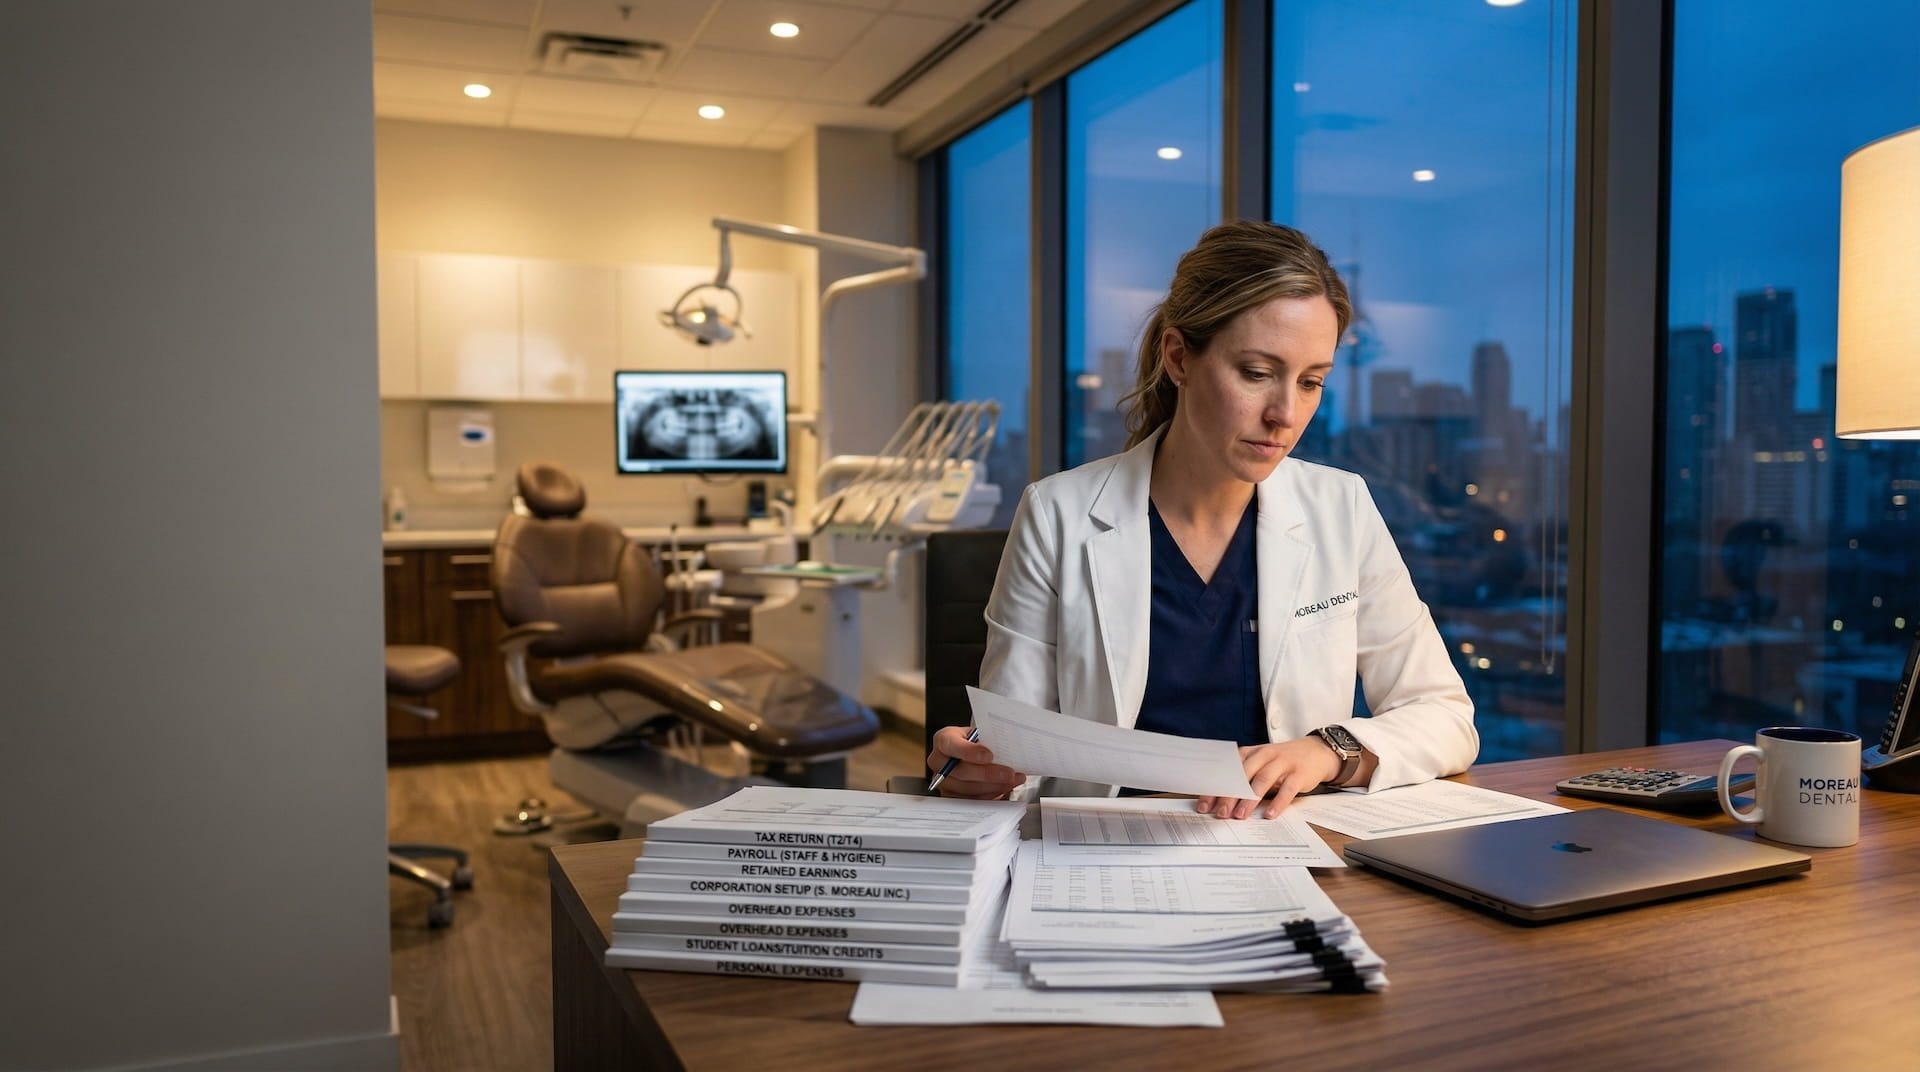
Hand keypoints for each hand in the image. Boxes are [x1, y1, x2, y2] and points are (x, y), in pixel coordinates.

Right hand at [927, 725, 1025, 798]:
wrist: (972, 752)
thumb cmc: (976, 742)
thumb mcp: (980, 734)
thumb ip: (988, 740)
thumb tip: (1008, 751)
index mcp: (944, 740)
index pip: (951, 745)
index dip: (969, 752)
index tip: (988, 755)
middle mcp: (939, 762)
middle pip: (961, 772)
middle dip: (988, 774)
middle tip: (1008, 773)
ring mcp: (944, 782)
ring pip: (967, 789)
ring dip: (993, 786)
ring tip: (1011, 780)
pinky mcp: (952, 797)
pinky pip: (972, 800)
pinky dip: (991, 795)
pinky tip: (1004, 787)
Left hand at [1194, 738, 1340, 819]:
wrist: (1315, 752)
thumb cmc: (1281, 761)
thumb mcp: (1260, 763)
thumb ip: (1243, 777)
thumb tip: (1219, 801)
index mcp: (1250, 753)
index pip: (1227, 770)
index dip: (1215, 788)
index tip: (1204, 806)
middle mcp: (1264, 755)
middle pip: (1243, 775)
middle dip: (1230, 795)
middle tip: (1220, 813)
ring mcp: (1282, 763)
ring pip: (1262, 780)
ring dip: (1250, 799)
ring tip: (1240, 815)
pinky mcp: (1299, 773)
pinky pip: (1287, 789)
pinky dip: (1278, 802)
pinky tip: (1270, 814)